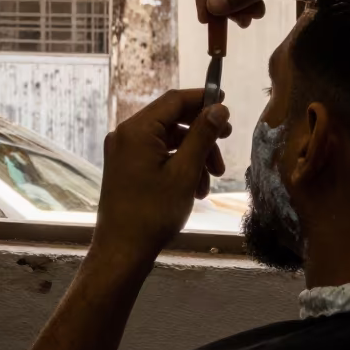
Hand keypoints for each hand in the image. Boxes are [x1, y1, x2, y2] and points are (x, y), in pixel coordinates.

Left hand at [92, 90, 231, 266]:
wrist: (122, 250)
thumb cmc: (153, 212)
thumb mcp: (185, 172)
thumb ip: (202, 136)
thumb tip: (218, 108)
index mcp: (136, 130)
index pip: (174, 100)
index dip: (202, 98)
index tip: (225, 103)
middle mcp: (125, 135)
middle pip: (171, 120)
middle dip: (201, 133)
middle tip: (226, 142)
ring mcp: (123, 151)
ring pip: (168, 140)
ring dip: (194, 154)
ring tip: (211, 179)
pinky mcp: (125, 167)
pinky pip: (157, 155)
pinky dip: (179, 165)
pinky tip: (195, 189)